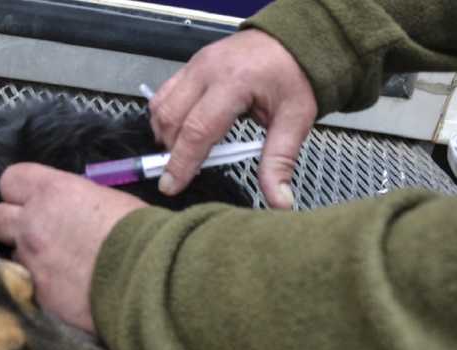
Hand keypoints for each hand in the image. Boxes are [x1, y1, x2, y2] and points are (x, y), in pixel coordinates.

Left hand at [0, 164, 146, 332]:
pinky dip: (42, 289)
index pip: (10, 180)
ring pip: (12, 257)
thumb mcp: (108, 201)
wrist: (151, 280)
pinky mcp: (38, 296)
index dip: (20, 192)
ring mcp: (31, 263)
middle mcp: (32, 224)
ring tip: (58, 270)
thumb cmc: (142, 233)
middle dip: (13, 227)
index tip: (33, 202)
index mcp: (52, 192)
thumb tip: (71, 213)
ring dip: (29, 260)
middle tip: (38, 237)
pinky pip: (28, 288)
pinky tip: (65, 292)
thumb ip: (76, 204)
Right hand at [149, 29, 317, 208]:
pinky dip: (165, 116)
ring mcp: (195, 65)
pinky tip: (178, 131)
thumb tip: (279, 202)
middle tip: (178, 174)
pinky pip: (164, 93)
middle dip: (170, 151)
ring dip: (164, 134)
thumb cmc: (294, 78)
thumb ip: (280, 161)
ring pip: (161, 105)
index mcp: (234, 83)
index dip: (181, 162)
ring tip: (179, 154)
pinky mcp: (191, 65)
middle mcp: (207, 70)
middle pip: (171, 118)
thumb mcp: (295, 120)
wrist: (294, 40)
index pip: (197, 130)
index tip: (170, 186)